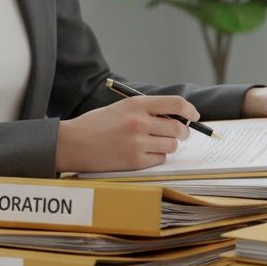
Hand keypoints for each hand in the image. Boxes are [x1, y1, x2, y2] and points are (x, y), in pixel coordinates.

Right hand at [55, 94, 197, 173]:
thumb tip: (176, 116)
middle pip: (178, 127)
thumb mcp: (122, 107)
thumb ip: (147, 109)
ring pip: (171, 145)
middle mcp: (139, 122)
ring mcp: (137, 143)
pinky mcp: (134, 161)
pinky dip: (156, 157)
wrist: (72, 143)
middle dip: (182, 132)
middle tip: (179, 134)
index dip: (190, 110)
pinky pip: (160, 159)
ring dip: (168, 145)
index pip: (176, 103)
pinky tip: (143, 152)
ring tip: (155, 143)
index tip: (194, 115)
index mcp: (136, 104)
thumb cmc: (96, 124)